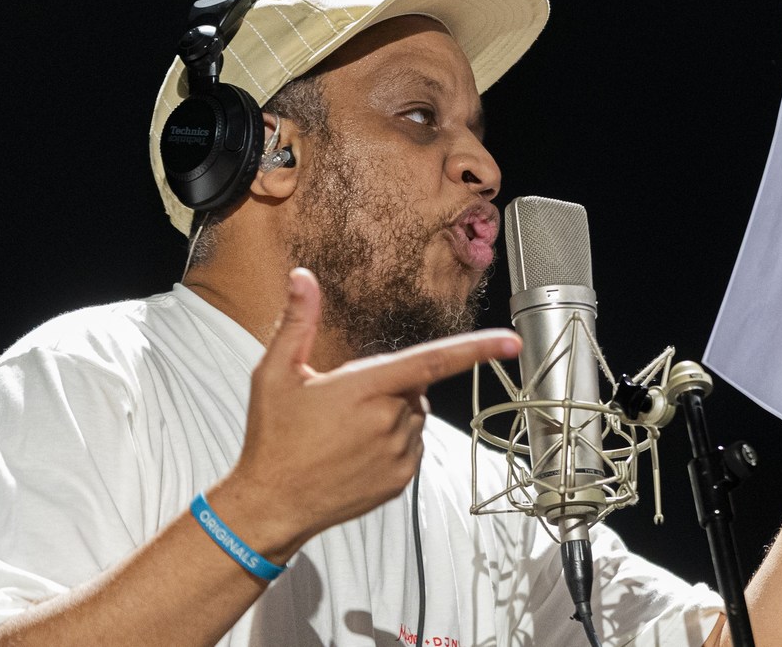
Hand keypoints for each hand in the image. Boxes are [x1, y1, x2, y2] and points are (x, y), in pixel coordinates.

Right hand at [215, 267, 519, 559]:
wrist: (271, 503)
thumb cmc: (273, 438)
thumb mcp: (275, 373)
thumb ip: (297, 321)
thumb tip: (302, 278)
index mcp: (365, 388)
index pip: (433, 360)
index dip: (476, 349)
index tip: (510, 342)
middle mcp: (389, 421)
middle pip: (413, 388)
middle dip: (390, 387)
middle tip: (344, 404)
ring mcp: (399, 454)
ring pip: (414, 417)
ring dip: (392, 416)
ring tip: (345, 432)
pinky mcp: (401, 480)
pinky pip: (413, 447)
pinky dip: (394, 443)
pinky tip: (356, 452)